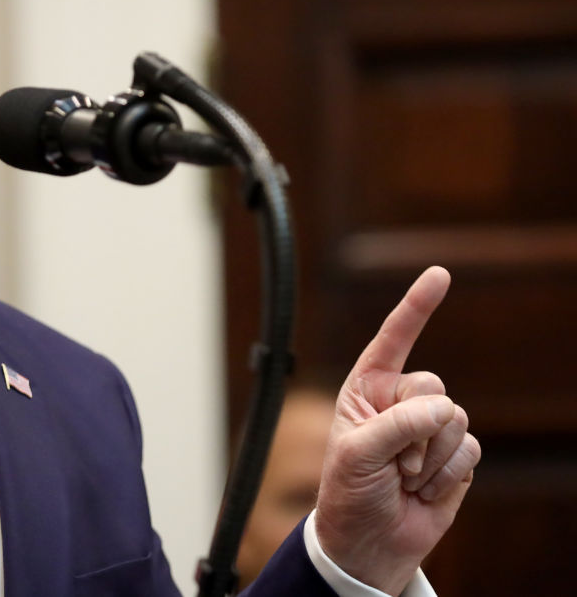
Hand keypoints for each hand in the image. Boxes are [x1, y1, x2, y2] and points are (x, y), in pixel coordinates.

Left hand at [315, 266, 479, 593]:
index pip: (393, 340)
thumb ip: (396, 426)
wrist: (371, 543)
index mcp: (366, 389)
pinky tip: (424, 490)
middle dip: (414, 428)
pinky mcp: (454, 455)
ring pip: (454, 419)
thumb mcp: (357, 455)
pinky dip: (446, 474)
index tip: (439, 274)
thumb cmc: (350, 493)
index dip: (416, 307)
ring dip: (428, 457)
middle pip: (432, 386)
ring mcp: (430, 428)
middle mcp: (399, 401)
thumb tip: (445, 410)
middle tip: (391, 462)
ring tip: (403, 479)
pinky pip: (468, 449)